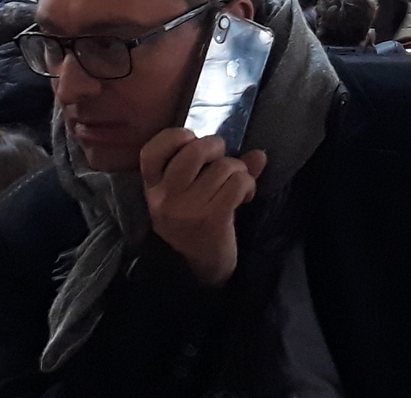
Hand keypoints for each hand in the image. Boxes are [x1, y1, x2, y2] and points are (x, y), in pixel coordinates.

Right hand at [138, 128, 266, 287]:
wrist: (201, 271)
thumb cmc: (197, 226)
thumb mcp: (192, 197)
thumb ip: (217, 169)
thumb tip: (259, 154)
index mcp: (153, 189)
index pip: (151, 151)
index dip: (175, 137)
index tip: (192, 141)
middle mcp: (165, 198)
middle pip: (194, 150)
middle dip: (217, 148)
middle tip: (223, 164)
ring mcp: (187, 210)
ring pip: (224, 166)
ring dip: (239, 173)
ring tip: (237, 188)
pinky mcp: (212, 219)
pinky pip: (238, 183)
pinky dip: (248, 186)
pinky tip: (245, 198)